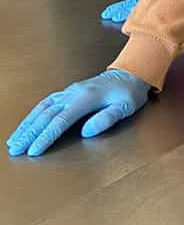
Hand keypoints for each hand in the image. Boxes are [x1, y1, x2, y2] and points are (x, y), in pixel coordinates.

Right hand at [6, 69, 150, 157]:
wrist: (130, 74)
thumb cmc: (129, 93)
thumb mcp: (125, 107)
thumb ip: (107, 118)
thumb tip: (86, 132)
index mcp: (86, 98)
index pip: (60, 121)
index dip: (46, 137)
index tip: (34, 150)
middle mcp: (73, 93)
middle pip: (45, 115)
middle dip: (29, 134)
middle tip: (15, 149)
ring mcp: (68, 92)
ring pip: (41, 108)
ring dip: (26, 125)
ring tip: (14, 140)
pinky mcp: (67, 93)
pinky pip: (45, 103)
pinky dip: (32, 114)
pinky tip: (25, 124)